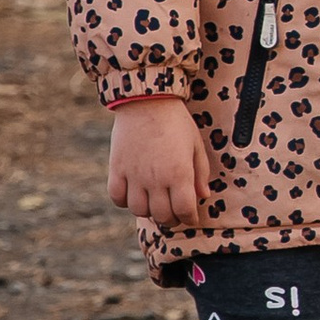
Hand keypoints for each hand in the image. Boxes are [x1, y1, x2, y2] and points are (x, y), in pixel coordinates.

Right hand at [107, 96, 213, 232]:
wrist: (146, 100)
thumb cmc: (176, 121)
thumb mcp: (195, 145)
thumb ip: (200, 173)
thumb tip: (203, 196)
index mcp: (179, 173)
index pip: (185, 210)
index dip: (190, 218)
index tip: (191, 217)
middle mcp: (156, 179)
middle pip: (163, 215)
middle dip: (172, 219)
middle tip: (174, 214)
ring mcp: (134, 175)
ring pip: (139, 210)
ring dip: (149, 211)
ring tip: (155, 203)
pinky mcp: (116, 169)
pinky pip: (117, 197)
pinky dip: (125, 201)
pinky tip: (134, 194)